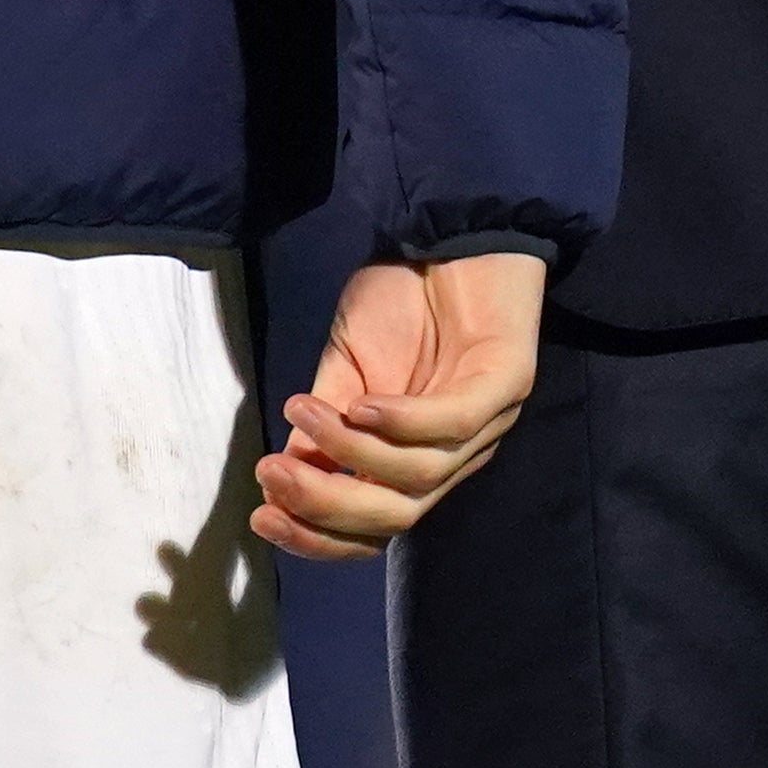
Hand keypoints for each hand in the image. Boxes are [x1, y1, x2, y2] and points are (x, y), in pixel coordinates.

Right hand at [251, 251, 545, 559]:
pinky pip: (452, 422)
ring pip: (419, 477)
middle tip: (273, 476)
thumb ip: (323, 426)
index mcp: (414, 461)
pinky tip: (361, 404)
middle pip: (395, 518)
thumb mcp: (347, 366)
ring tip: (306, 414)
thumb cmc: (404, 299)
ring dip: (354, 454)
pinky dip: (402, 422)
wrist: (456, 231)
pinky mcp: (508, 384)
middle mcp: (454, 459)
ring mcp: (486, 426)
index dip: (318, 535)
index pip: (372, 528)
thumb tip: (284, 477)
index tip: (260, 516)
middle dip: (328, 508)